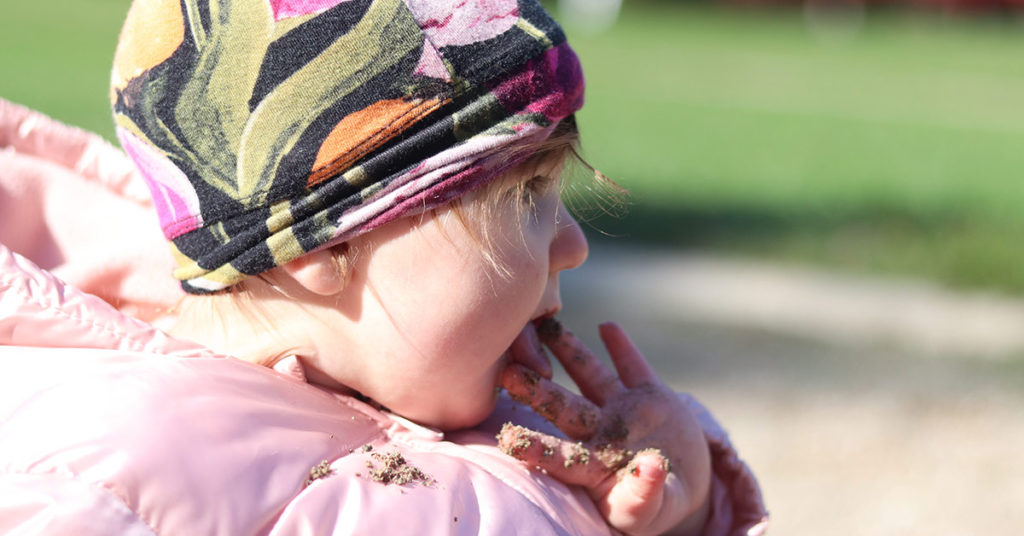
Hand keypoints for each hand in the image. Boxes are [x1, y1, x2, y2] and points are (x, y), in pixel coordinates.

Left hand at [498, 320, 711, 535]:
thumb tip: (650, 467)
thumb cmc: (659, 506)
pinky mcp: (650, 395)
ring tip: (543, 327)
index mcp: (594, 467)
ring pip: (590, 376)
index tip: (506, 436)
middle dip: (537, 391)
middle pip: (564, 408)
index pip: (560, 456)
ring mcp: (622, 410)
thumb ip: (645, 494)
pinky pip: (634, 367)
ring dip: (569, 352)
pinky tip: (606, 325)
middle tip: (507, 371)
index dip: (535, 448)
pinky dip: (623, 347)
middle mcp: (600, 433)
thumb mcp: (652, 509)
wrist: (684, 481)